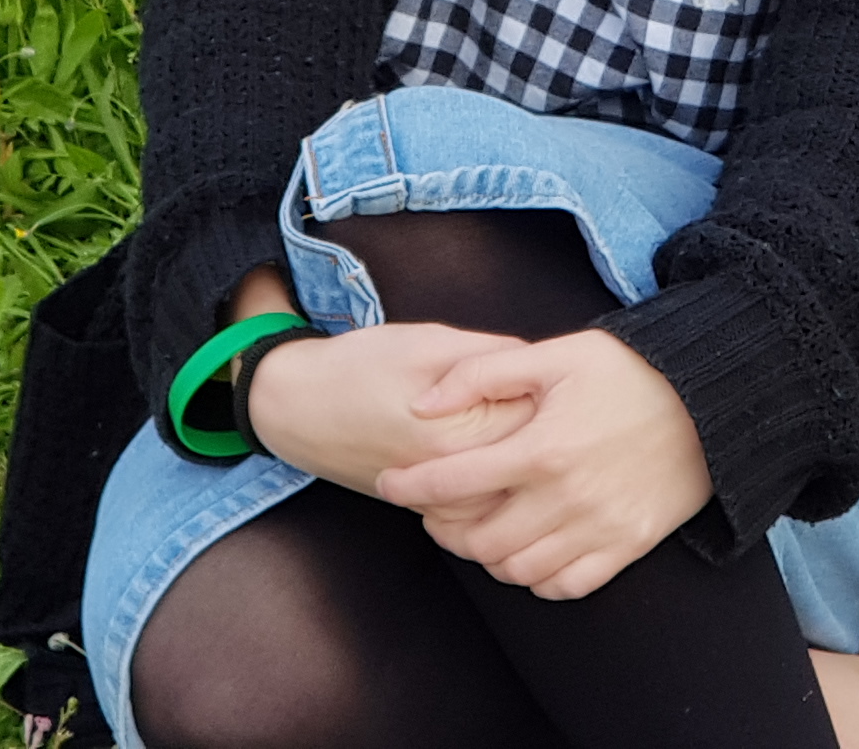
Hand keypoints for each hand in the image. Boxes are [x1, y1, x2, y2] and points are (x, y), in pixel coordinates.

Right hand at [242, 321, 534, 497]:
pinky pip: (481, 517)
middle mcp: (453, 477)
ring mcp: (438, 501)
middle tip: (559, 410)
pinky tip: (505, 469)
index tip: (561, 381)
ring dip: (528, 475)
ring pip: (510, 501)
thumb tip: (542, 366)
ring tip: (538, 444)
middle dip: (549, 439)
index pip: (539, 422)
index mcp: (461, 430)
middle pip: (532, 468)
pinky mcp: (426, 510)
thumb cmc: (361, 366)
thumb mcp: (430, 341)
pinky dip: (500, 498)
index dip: (556, 398)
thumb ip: (491, 357)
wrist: (296, 408)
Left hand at [372, 330, 711, 599]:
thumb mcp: (555, 354)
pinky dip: (535, 577)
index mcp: (542, 448)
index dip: (409, 487)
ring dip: (486, 555)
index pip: (453, 482)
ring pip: (517, 570)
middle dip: (445, 528)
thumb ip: (482, 374)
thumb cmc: (630, 370)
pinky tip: (527, 549)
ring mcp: (600, 529)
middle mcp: (567, 498)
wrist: (714, 400)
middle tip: (436, 508)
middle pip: (479, 540)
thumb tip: (422, 402)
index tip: (389, 482)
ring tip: (478, 527)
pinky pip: (566, 585)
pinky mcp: (628, 546)